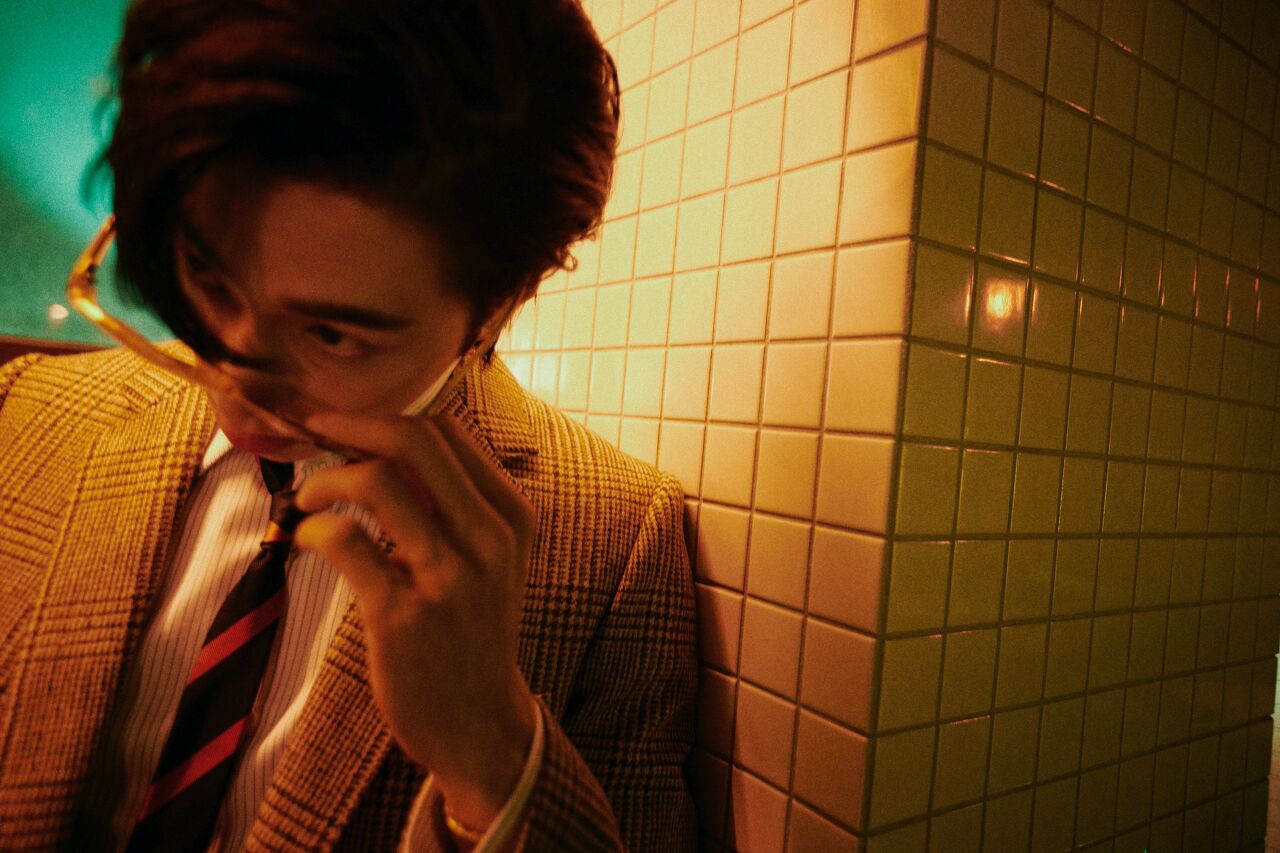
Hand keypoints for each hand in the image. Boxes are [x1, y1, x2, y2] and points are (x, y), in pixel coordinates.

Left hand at [293, 410, 537, 828]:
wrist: (479, 723)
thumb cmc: (471, 633)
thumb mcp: (489, 561)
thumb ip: (454, 508)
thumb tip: (384, 448)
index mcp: (509, 517)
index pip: (446, 432)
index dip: (383, 417)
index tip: (345, 425)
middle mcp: (487, 539)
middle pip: (415, 440)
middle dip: (350, 424)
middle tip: (313, 431)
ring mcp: (447, 577)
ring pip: (377, 482)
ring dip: (326, 478)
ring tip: (308, 494)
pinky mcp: (402, 614)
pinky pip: (346, 541)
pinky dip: (313, 527)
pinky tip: (307, 537)